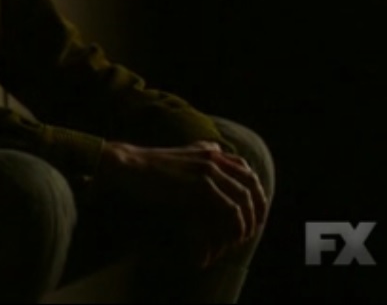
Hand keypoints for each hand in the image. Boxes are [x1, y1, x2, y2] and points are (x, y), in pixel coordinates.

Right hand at [96, 140, 267, 267]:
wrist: (128, 166)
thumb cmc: (147, 164)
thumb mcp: (179, 152)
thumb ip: (200, 150)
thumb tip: (215, 148)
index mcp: (209, 151)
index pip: (245, 169)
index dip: (254, 189)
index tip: (253, 208)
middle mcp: (213, 158)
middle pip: (250, 183)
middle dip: (258, 206)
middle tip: (255, 226)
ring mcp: (208, 171)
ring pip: (243, 198)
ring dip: (247, 220)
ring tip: (242, 237)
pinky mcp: (201, 186)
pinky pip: (231, 209)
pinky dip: (236, 225)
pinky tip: (232, 237)